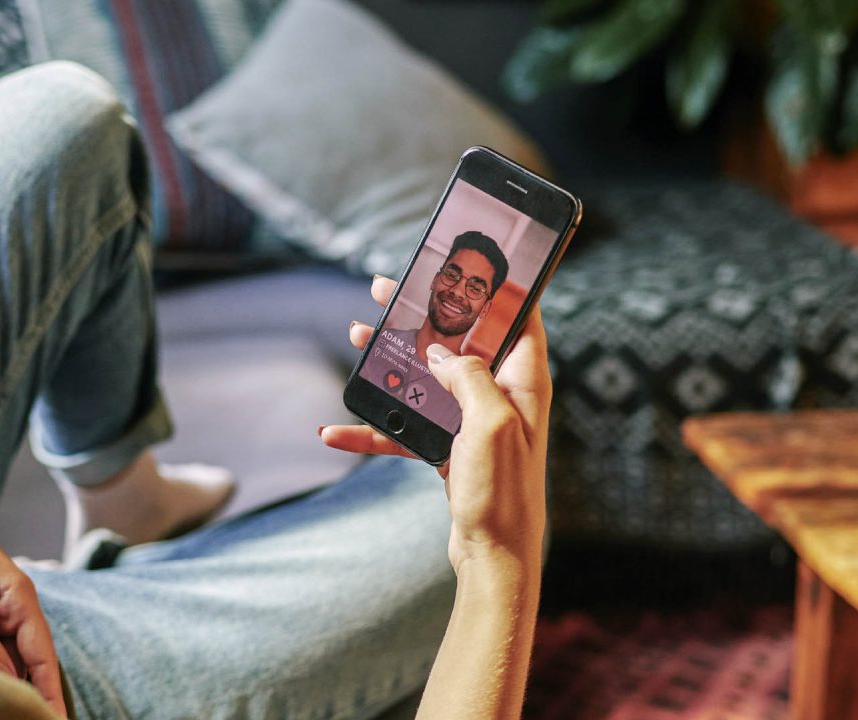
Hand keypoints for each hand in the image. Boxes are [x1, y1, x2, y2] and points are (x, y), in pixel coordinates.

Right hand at [321, 276, 550, 572]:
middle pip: (459, 340)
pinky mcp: (449, 448)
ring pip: (426, 378)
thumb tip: (442, 354)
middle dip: (423, 315)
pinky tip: (335, 431)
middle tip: (387, 290)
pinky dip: (374, 427)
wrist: (494, 556)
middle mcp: (500, 396)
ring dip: (390, 362)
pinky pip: (406, 428)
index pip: (518, 317)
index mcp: (522, 381)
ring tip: (356, 337)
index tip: (468, 261)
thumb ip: (468, 377)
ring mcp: (472, 422)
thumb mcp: (491, 423)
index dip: (497, 286)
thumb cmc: (504, 492)